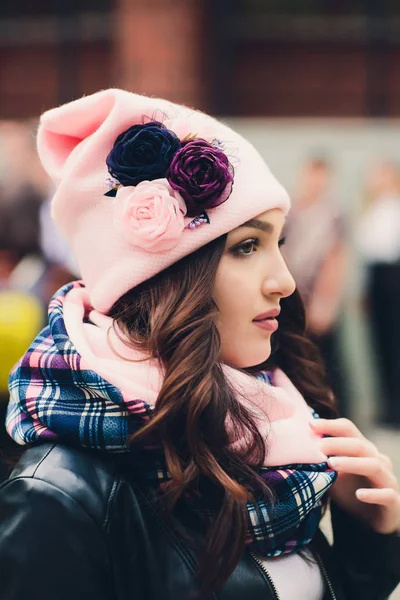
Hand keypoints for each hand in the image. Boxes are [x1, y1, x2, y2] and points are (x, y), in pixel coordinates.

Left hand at [311, 417, 399, 534]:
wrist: (370, 522)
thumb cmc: (350, 492)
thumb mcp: (333, 474)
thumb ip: (322, 460)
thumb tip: (298, 444)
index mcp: (364, 449)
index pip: (349, 429)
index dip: (330, 425)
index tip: (310, 425)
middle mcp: (378, 460)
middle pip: (361, 445)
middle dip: (338, 444)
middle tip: (318, 447)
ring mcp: (388, 480)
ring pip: (374, 466)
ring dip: (352, 463)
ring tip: (332, 464)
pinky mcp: (393, 502)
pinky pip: (387, 494)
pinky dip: (373, 494)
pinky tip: (359, 495)